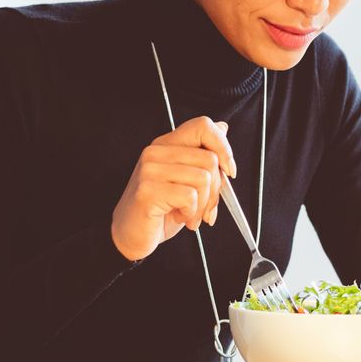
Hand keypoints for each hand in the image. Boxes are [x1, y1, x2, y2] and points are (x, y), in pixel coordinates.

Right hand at [111, 116, 236, 260]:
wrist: (131, 235)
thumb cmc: (160, 210)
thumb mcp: (187, 180)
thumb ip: (203, 157)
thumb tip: (223, 128)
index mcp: (167, 145)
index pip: (202, 126)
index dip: (223, 147)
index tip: (229, 170)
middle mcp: (156, 152)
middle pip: (210, 159)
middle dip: (216, 190)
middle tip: (205, 207)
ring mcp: (149, 170)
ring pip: (203, 179)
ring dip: (203, 205)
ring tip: (190, 214)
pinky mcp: (148, 190)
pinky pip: (189, 197)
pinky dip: (191, 213)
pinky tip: (179, 217)